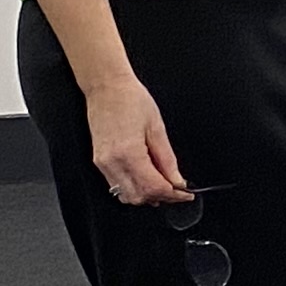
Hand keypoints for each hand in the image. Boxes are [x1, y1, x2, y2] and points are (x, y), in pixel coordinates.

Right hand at [87, 74, 191, 207]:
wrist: (106, 87)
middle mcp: (112, 162)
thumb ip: (167, 159)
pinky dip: (133, 188)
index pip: (153, 187)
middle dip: (161, 198)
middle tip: (177, 190)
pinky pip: (116, 185)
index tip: (186, 194)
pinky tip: (146, 179)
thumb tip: (177, 180)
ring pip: (126, 195)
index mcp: (128, 153)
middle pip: (139, 197)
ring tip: (163, 184)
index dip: (173, 195)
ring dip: (146, 196)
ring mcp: (103, 164)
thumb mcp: (157, 128)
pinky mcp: (99, 162)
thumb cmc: (131, 100)